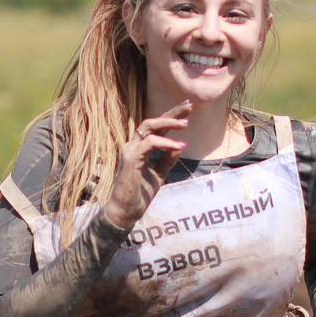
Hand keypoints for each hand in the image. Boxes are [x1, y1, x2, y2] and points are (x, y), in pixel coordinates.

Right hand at [100, 108, 191, 230]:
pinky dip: (164, 142)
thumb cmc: (140, 193)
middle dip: (171, 112)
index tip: (187, 108)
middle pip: (152, 121)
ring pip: (148, 126)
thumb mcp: (159, 173)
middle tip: (189, 105)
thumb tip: (179, 144)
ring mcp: (130, 150)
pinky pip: (149, 143)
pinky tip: (177, 145)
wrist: (126, 211)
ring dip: (168, 123)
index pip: (156, 127)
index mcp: (140, 148)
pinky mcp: (130, 159)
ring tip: (185, 124)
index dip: (171, 116)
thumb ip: (167, 158)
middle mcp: (133, 145)